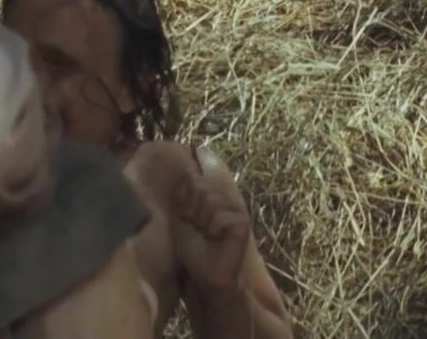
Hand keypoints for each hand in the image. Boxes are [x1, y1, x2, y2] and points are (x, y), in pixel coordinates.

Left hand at [172, 146, 251, 290]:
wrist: (206, 275)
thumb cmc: (193, 249)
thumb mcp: (183, 214)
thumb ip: (187, 187)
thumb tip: (198, 150)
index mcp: (212, 193)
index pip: (193, 176)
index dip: (184, 198)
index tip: (187, 216)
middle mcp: (226, 197)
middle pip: (199, 185)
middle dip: (190, 210)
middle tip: (197, 228)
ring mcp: (236, 208)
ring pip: (208, 199)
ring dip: (200, 221)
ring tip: (206, 235)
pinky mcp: (243, 221)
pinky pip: (218, 215)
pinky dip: (212, 229)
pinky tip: (216, 240)